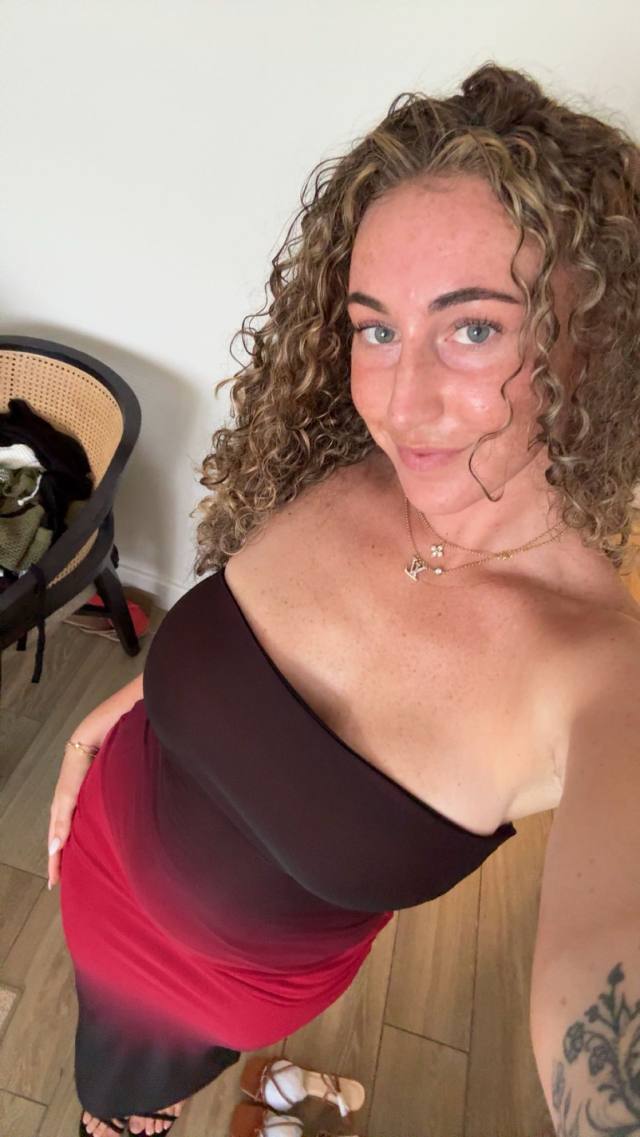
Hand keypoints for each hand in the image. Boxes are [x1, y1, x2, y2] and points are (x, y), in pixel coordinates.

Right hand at [47, 742, 98, 888]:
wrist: (97, 738)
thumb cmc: (80, 764)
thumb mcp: (69, 795)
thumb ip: (62, 821)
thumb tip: (54, 848)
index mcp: (61, 810)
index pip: (55, 844)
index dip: (55, 864)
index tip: (54, 884)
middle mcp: (72, 808)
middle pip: (65, 840)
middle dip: (65, 860)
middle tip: (67, 881)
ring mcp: (85, 803)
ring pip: (79, 832)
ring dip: (78, 848)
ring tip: (82, 866)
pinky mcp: (97, 796)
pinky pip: (90, 822)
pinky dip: (89, 835)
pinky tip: (98, 840)